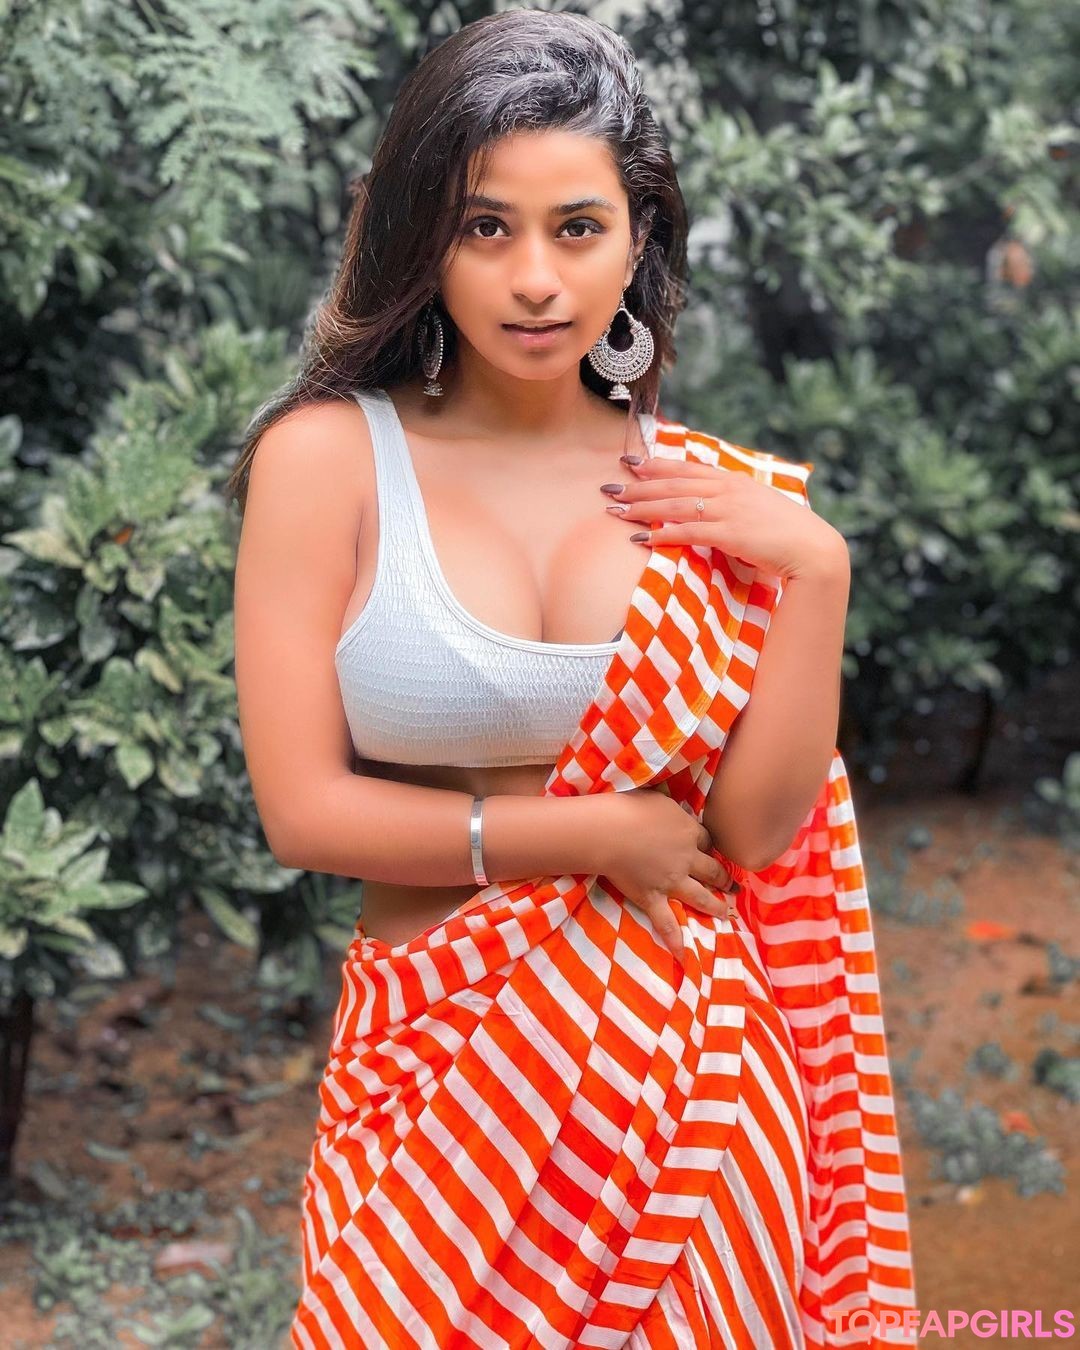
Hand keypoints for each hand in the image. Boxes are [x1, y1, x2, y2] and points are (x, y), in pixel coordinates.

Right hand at [589, 787, 739, 966]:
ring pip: (700, 896)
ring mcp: (671, 881)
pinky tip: (683, 953)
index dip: (709, 846)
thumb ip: (669, 803)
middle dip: (723, 878)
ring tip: (726, 913)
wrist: (610, 830)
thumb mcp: (657, 796)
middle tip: (734, 886)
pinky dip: (674, 938)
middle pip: (712, 870)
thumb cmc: (629, 807)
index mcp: (688, 832)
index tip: (710, 850)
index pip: (707, 841)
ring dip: (714, 906)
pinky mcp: (653, 897)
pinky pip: (666, 921)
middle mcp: (686, 859)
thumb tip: (672, 798)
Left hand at [602, 456, 846, 580]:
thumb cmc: (786, 533)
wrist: (812, 549)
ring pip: (674, 504)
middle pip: (673, 483)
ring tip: (616, 512)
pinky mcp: (729, 533)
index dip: (656, 465)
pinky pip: (687, 532)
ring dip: (642, 508)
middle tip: (610, 487)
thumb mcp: (757, 509)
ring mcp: (728, 509)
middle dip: (638, 486)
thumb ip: (732, 503)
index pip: (687, 468)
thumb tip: (710, 507)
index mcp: (734, 480)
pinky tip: (642, 538)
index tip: (631, 462)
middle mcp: (728, 489)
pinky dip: (662, 534)